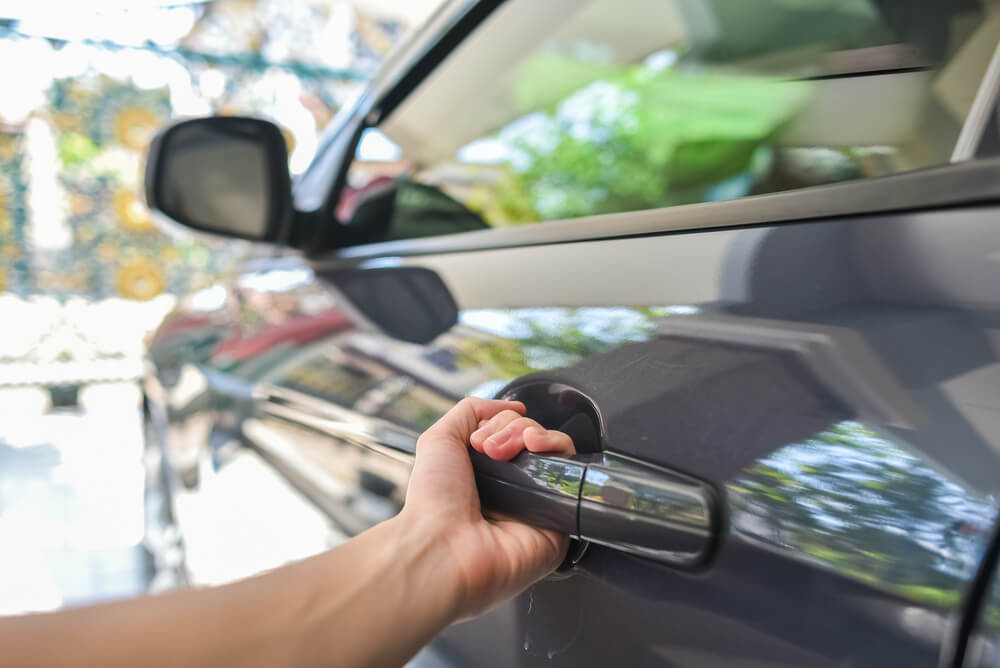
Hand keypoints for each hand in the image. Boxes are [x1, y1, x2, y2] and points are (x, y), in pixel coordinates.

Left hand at [399, 398, 575, 619]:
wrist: (443, 548)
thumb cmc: (434, 502)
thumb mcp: (439, 440)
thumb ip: (469, 412)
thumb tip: (510, 406)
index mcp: (487, 474)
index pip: (512, 432)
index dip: (501, 423)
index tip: (481, 438)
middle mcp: (514, 488)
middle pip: (535, 437)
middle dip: (514, 428)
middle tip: (491, 449)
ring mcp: (539, 502)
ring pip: (556, 450)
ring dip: (535, 434)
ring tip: (512, 448)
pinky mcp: (561, 518)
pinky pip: (573, 474)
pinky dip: (558, 450)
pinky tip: (536, 448)